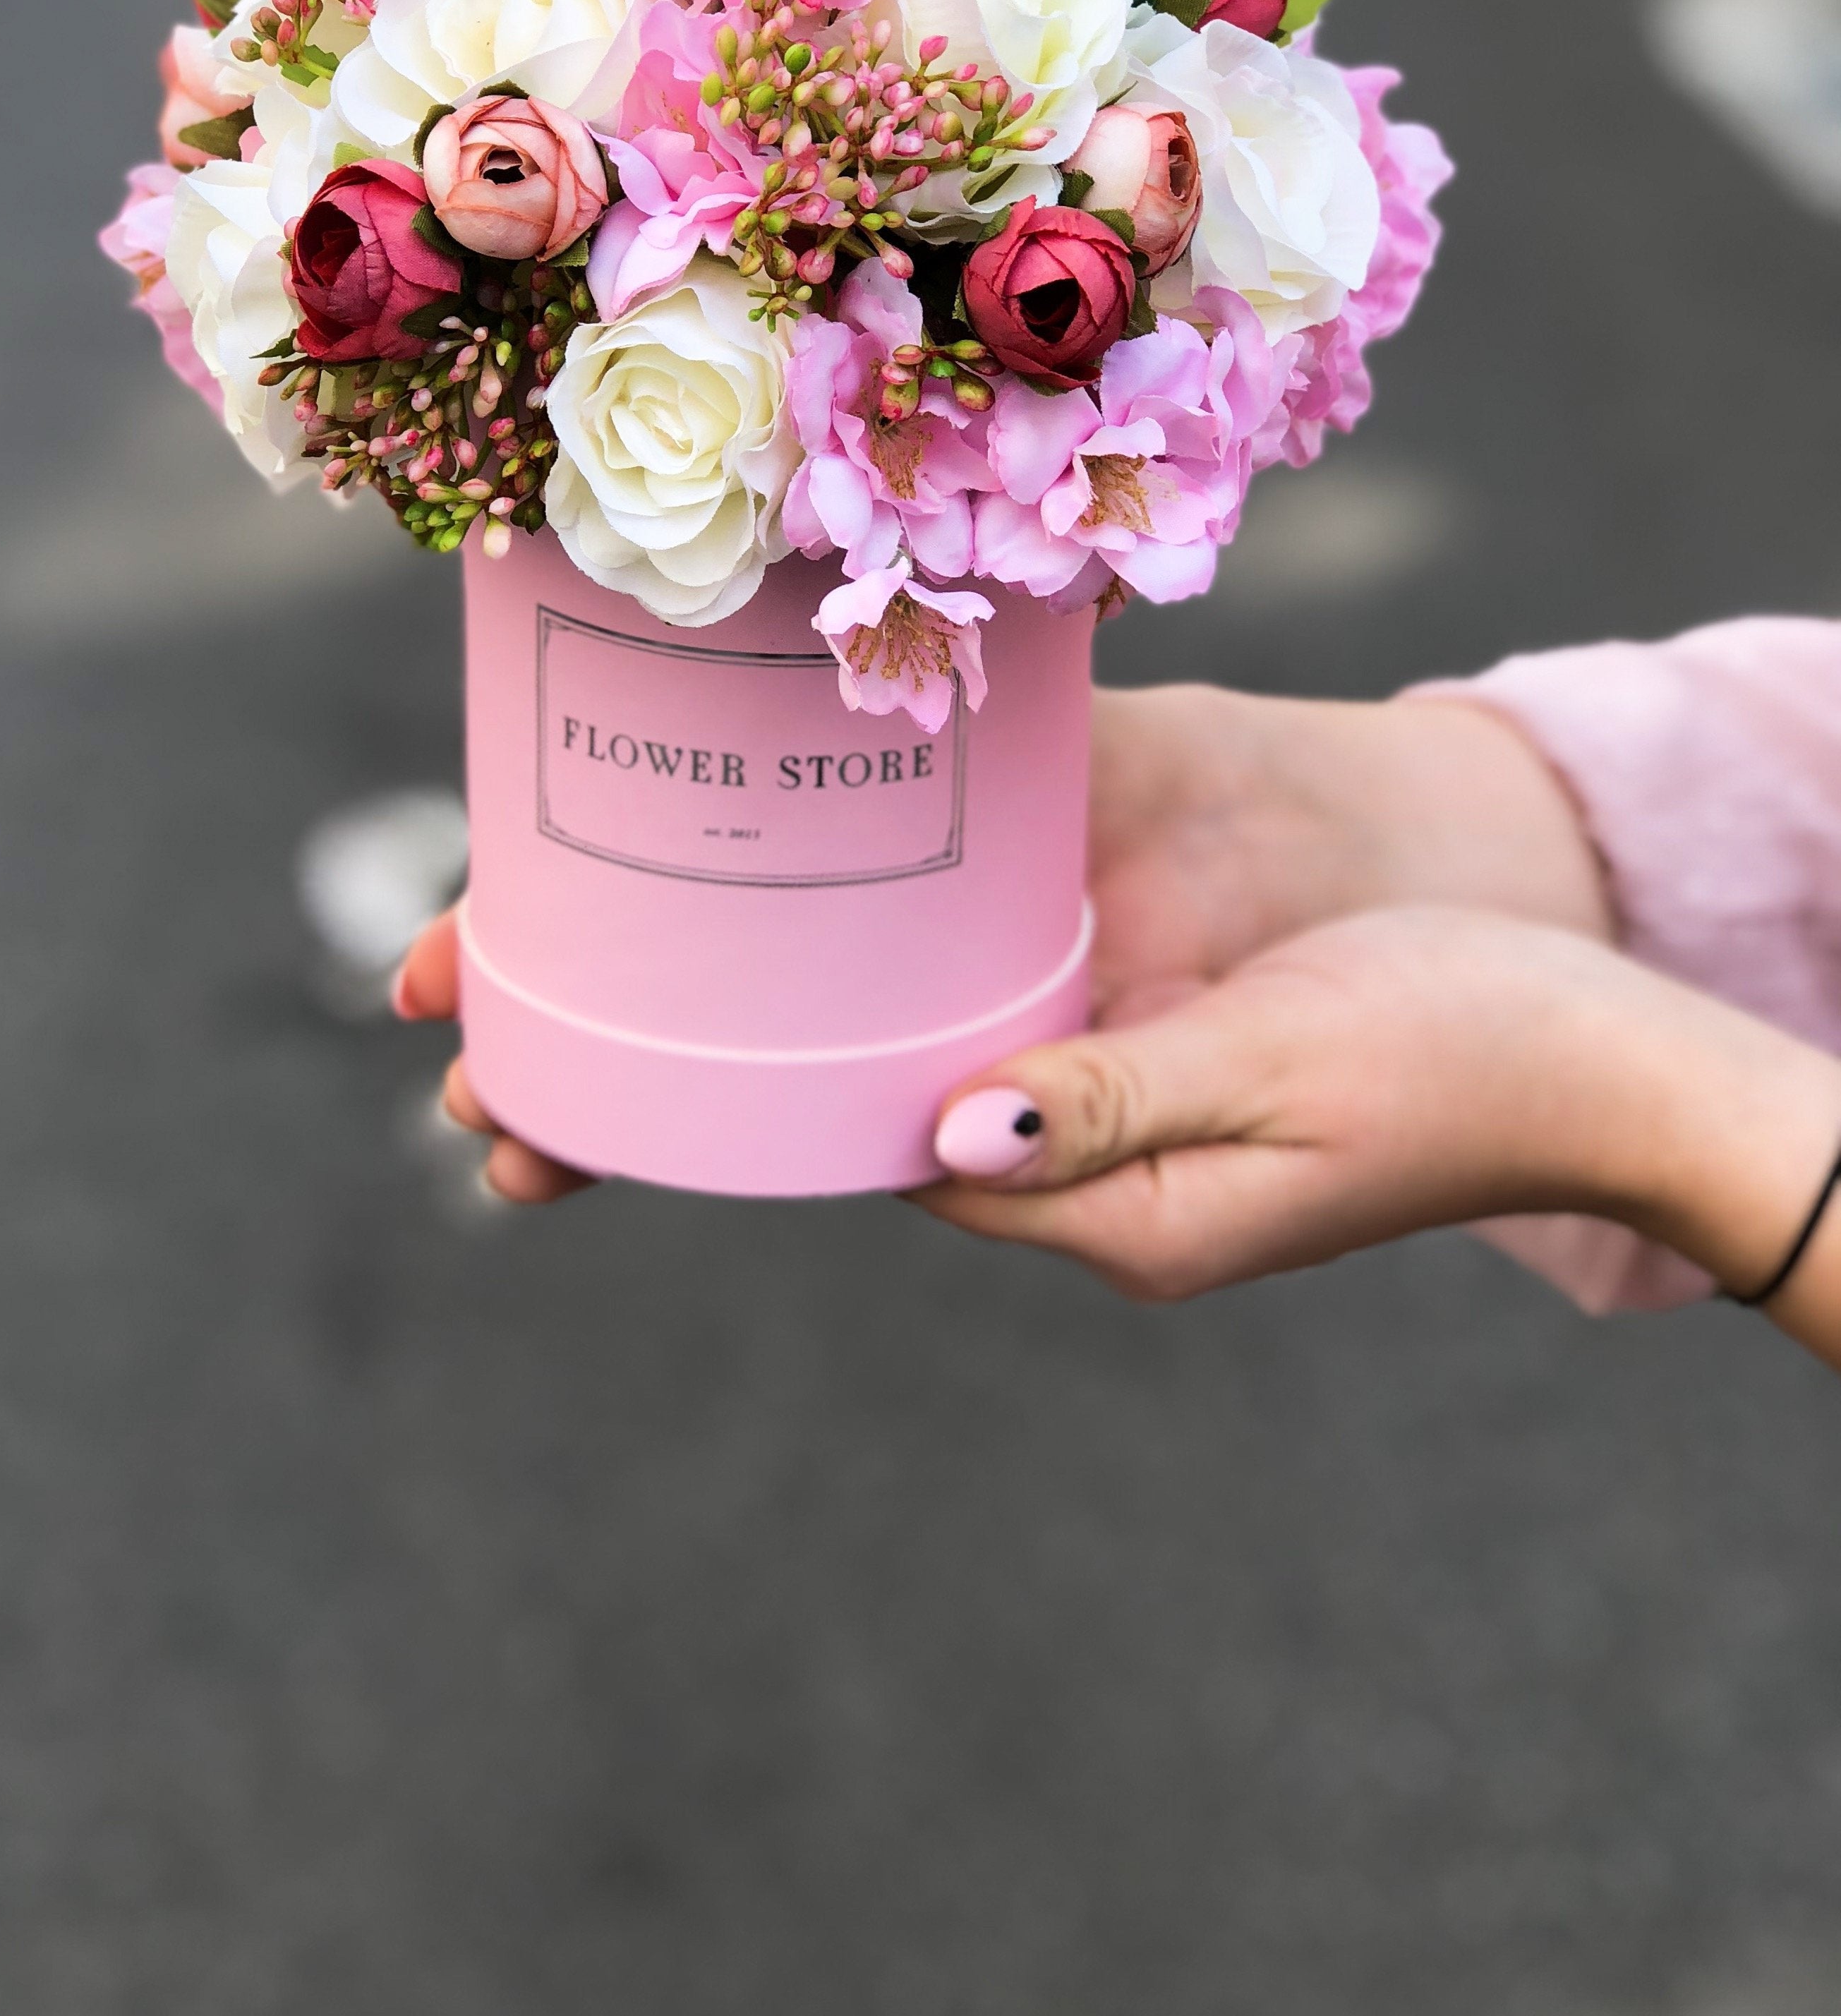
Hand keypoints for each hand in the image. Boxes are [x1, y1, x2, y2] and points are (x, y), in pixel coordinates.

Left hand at [394, 681, 1611, 1203]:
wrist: (1587, 1002)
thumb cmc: (1463, 1054)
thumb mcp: (1283, 1077)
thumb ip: (1114, 1106)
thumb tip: (937, 1139)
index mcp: (1067, 1188)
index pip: (812, 1152)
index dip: (661, 1121)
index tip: (501, 1092)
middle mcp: (1032, 1101)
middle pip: (787, 1073)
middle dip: (618, 1046)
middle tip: (428, 1005)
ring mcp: (1060, 1007)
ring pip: (839, 990)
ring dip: (692, 954)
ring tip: (514, 916)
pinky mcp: (1104, 916)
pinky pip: (939, 910)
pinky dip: (829, 876)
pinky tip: (723, 827)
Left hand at [918, 905, 1840, 1369]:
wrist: (1601, 1057)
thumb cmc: (1453, 1045)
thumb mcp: (1268, 1057)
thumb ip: (1111, 1096)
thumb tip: (952, 1134)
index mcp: (1142, 1228)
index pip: (935, 1176)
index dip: (861, 1082)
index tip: (809, 973)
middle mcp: (1138, 1219)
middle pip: (959, 1140)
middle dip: (899, 1041)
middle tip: (835, 903)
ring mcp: (1170, 1172)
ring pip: (1017, 1095)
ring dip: (968, 1012)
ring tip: (900, 895)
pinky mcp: (1202, 1116)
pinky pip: (1080, 1067)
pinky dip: (1041, 1002)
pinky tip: (1012, 921)